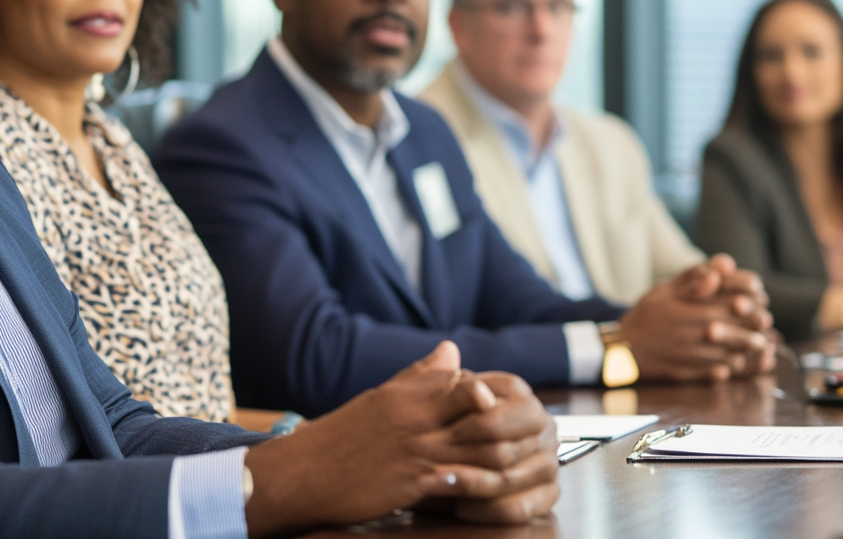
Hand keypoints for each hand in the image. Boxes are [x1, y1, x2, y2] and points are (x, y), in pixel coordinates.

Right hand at [242, 342, 556, 535]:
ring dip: (507, 458)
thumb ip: (420, 375)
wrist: (301, 473)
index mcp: (410, 394)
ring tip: (529, 466)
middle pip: (482, 412)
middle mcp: (416, 416)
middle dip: (515, 426)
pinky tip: (499, 493)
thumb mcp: (381, 397)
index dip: (502, 395)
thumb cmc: (341, 438)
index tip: (524, 407)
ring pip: (478, 447)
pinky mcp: (409, 482)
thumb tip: (452, 350)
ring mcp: (414, 449)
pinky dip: (483, 487)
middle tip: (541, 438)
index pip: (469, 383)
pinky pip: (459, 482)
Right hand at [620, 255, 776, 381]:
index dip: (754, 301)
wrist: (622, 349)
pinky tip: (732, 361)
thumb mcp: (664, 290)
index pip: (739, 305)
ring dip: (747, 349)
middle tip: (764, 323)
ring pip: (737, 354)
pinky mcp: (693, 373)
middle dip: (757, 327)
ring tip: (755, 344)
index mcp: (697, 310)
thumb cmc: (645, 316)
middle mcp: (700, 335)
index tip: (758, 299)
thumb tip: (717, 274)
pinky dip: (731, 366)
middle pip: (744, 332)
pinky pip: (721, 372)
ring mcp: (698, 357)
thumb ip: (691, 280)